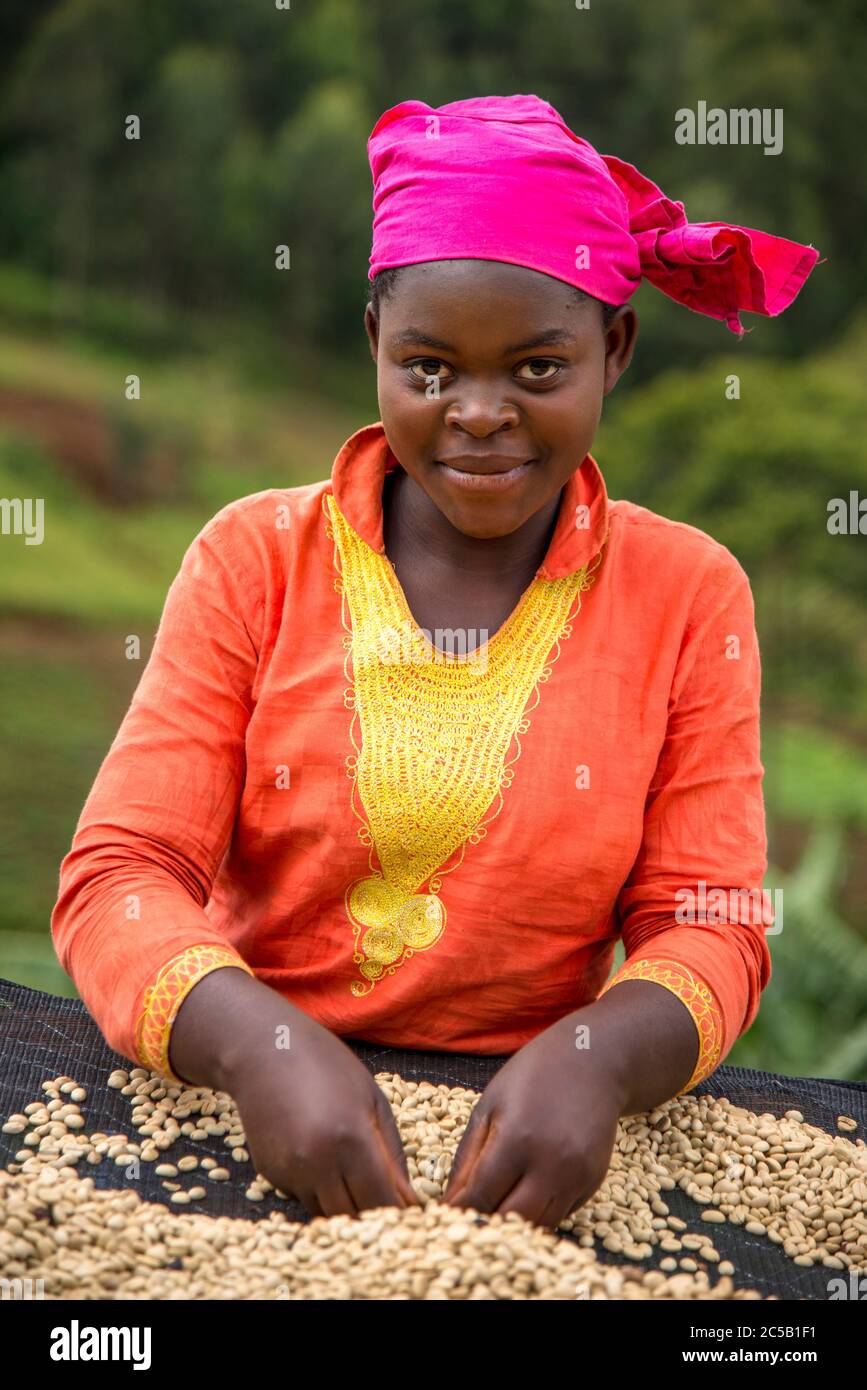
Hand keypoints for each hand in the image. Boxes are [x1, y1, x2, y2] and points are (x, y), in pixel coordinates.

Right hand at [170, 968, 421, 1217]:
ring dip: (342, 1202)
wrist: (264, 1052)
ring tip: (346, 1164)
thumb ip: (392, 1154)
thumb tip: (409, 1201)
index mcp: (351, 1139)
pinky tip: (316, 1154)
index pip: (381, 1202)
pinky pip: (302, 1197)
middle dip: (370, 1212)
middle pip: (353, 1217)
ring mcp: (289, 1171)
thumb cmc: (327, 1066)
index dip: (397, 1212)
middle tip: (379, 1192)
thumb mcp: (373, 1100)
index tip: (407, 1210)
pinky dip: (316, 1189)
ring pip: (326, 1212)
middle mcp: (317, 1162)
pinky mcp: (269, 1175)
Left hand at [442, 1013, 623, 1228]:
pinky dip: (539, 1213)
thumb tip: (450, 1202)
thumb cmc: (533, 1076)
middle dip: (485, 1225)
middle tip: (468, 1221)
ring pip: (538, 1226)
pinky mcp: (594, 1181)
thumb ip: (467, 1157)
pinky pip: (561, 1214)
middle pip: (510, 1221)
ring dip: (513, 1225)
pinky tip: (526, 1193)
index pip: (481, 1196)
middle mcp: (551, 1163)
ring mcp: (577, 1175)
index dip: (458, 1212)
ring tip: (495, 1210)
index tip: (443, 1218)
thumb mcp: (489, 1105)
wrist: (592, 1062)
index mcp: (517, 1139)